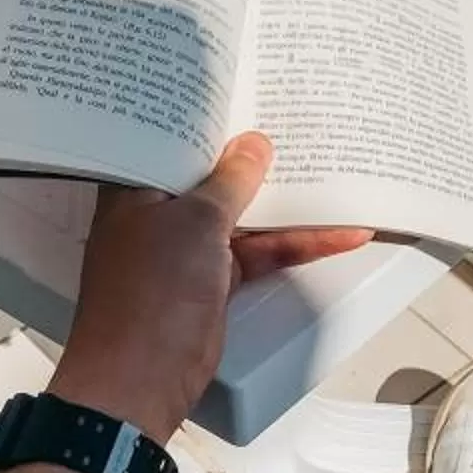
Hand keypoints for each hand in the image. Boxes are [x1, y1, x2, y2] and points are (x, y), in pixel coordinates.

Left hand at [49, 136, 371, 440]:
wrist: (138, 385)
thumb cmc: (149, 297)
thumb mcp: (197, 222)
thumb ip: (231, 179)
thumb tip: (254, 144)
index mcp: (136, 185)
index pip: (174, 135)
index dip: (212, 112)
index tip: (251, 86)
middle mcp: (156, 211)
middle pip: (213, 172)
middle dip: (256, 155)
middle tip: (301, 119)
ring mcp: (183, 247)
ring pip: (241, 213)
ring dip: (284, 201)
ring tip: (333, 170)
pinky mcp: (209, 281)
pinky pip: (256, 251)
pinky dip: (292, 245)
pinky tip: (337, 234)